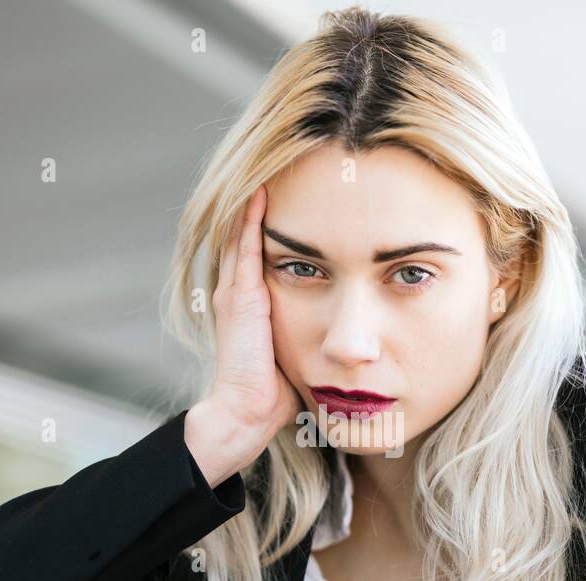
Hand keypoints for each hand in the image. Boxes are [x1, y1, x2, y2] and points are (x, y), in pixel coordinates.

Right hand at [185, 185, 301, 487]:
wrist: (248, 412)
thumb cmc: (278, 392)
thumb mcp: (300, 350)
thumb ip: (313, 330)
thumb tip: (349, 331)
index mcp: (253, 301)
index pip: (264, 250)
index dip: (279, 221)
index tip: (303, 191)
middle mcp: (239, 290)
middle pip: (251, 232)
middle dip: (265, 201)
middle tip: (286, 163)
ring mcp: (236, 290)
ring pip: (244, 231)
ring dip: (256, 200)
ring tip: (274, 164)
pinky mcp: (241, 297)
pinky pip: (245, 247)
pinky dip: (252, 218)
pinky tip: (263, 191)